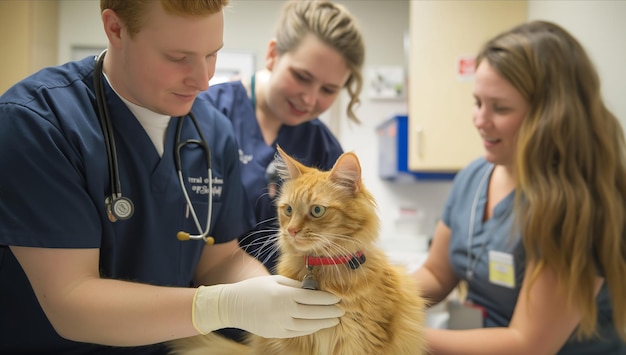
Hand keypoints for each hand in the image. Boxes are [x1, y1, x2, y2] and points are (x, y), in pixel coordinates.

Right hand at [192, 275, 343, 337]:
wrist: (233, 305)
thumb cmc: (255, 288)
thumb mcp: (275, 280)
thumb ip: (295, 285)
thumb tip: (313, 289)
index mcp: (283, 294)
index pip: (311, 297)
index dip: (326, 299)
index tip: (337, 298)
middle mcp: (282, 310)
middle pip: (312, 313)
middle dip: (329, 311)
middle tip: (341, 310)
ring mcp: (279, 324)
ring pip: (307, 325)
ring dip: (323, 322)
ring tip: (333, 319)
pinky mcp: (276, 333)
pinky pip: (297, 332)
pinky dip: (310, 329)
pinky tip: (317, 325)